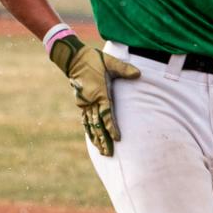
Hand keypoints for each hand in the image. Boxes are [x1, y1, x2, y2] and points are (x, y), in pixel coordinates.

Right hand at [49, 35, 140, 156]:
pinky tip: (92, 138)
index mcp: (100, 93)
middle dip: (103, 139)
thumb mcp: (110, 62)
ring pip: (91, 125)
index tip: (117, 138)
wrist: (74, 58)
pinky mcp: (81, 102)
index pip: (107, 114)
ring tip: (102, 151)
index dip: (112, 127)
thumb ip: (124, 69)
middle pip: (98, 124)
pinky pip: (85, 119)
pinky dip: (89, 130)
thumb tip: (139, 74)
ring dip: (96, 138)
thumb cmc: (94, 60)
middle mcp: (91, 101)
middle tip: (109, 153)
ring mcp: (84, 103)